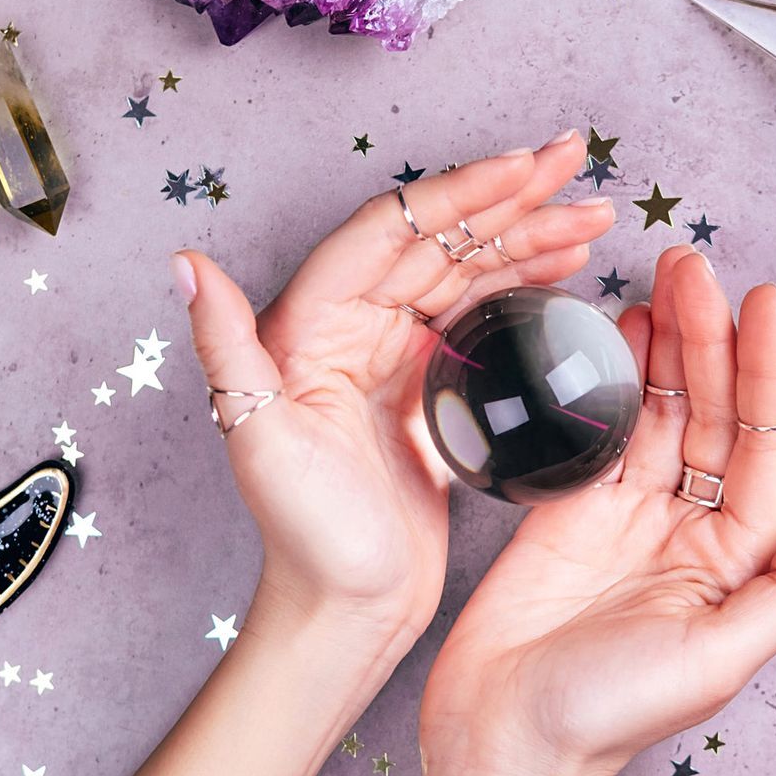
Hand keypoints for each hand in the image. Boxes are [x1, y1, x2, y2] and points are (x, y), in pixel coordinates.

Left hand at [175, 131, 610, 649]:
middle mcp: (348, 328)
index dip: (457, 193)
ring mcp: (391, 356)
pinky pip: (479, 316)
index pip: (389, 233)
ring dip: (527, 236)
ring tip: (591, 212)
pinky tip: (564, 269)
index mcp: (308, 326)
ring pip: (465, 271)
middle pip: (436, 239)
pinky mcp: (427, 389)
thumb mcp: (258, 442)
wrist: (346, 613)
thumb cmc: (303, 541)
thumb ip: (224, 346)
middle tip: (571, 162)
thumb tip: (184, 262)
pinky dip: (523, 286)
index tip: (520, 168)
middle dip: (507, 198)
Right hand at [419, 246, 775, 775]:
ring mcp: (627, 515)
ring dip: (667, 344)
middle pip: (712, 414)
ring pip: (659, 411)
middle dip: (710, 338)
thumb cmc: (609, 715)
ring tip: (668, 276)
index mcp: (735, 563)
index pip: (764, 448)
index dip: (767, 375)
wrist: (505, 739)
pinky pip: (602, 430)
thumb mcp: (719, 659)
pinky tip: (619, 328)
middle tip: (698, 266)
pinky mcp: (569, 510)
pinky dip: (611, 378)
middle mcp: (688, 530)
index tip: (765, 305)